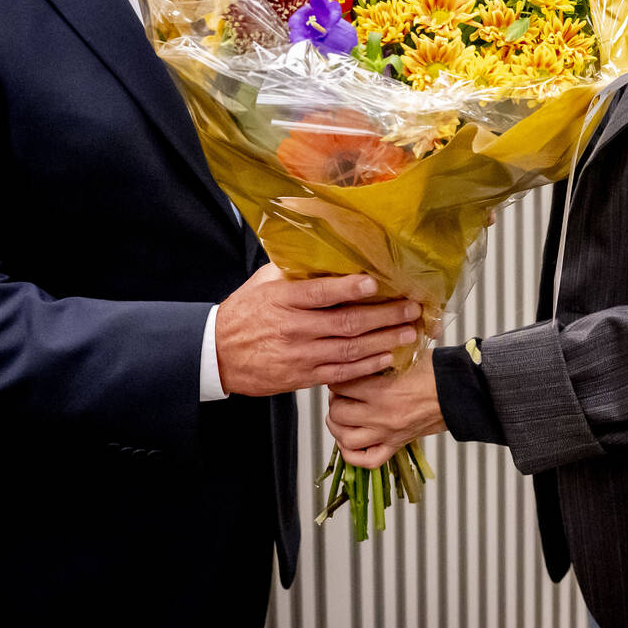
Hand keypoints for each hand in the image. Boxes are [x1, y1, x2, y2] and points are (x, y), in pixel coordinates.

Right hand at [214, 265, 421, 396]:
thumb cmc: (244, 313)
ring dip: (384, 341)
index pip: (321, 292)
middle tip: (410, 308)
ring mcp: (300, 354)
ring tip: (408, 332)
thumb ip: (294, 270)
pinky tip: (386, 357)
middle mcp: (295, 327)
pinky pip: (341, 373)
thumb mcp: (263, 283)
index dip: (350, 288)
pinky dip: (366, 366)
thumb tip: (326, 251)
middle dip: (385, 315)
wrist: (216, 355)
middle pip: (347, 322)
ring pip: (350, 349)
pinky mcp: (302, 376)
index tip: (376, 281)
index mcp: (284, 299)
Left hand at [326, 350, 445, 469]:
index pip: (341, 386)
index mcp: (383, 392)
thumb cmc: (438, 372)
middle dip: (335, 401)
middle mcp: (382, 416)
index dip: (337, 378)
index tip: (342, 375)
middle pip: (338, 413)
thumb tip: (358, 359)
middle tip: (341, 394)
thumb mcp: (405, 357)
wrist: (461, 392)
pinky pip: (366, 460)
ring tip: (341, 416)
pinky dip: (352, 454)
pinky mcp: (397, 445)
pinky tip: (350, 441)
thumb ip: (378, 359)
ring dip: (338, 427)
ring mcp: (388, 434)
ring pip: (345, 439)